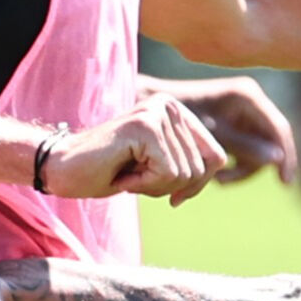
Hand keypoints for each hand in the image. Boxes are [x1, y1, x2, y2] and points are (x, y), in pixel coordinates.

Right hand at [43, 84, 226, 204]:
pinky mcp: (144, 127)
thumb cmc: (109, 171)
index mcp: (177, 111)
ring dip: (153, 187)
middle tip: (135, 178)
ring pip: (184, 174)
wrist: (62, 169)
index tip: (171, 194)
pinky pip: (167, 174)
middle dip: (170, 187)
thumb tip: (238, 164)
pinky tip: (121, 175)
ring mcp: (157, 113)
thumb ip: (191, 165)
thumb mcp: (160, 169)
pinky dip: (143, 186)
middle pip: (201, 169)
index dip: (196, 185)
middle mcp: (170, 106)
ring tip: (126, 174)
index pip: (215, 157)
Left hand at [162, 75, 293, 189]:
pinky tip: (213, 174)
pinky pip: (245, 151)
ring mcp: (241, 114)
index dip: (286, 157)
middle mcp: (249, 101)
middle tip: (222, 181)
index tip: (285, 183)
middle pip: (269, 142)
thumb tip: (278, 159)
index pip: (279, 129)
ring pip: (256, 150)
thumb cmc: (177, 120)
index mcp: (247, 95)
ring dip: (239, 169)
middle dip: (250, 166)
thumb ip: (246, 147)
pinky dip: (232, 165)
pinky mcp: (233, 126)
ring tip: (214, 179)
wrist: (148, 109)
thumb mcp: (213, 136)